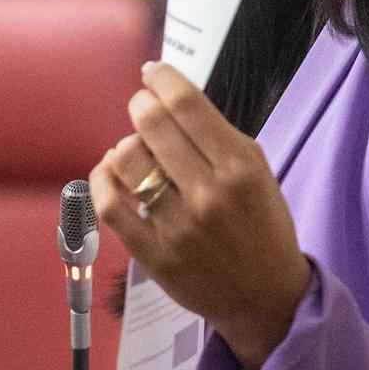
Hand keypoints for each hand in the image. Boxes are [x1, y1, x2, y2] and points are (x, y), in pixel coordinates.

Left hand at [91, 62, 311, 369]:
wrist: (265, 297)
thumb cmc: (261, 226)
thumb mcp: (257, 171)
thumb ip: (216, 135)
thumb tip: (168, 95)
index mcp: (240, 166)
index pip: (187, 103)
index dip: (161, 77)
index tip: (153, 72)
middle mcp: (209, 193)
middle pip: (151, 123)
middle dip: (141, 105)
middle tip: (143, 108)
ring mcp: (178, 226)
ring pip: (126, 159)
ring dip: (126, 145)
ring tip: (136, 150)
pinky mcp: (154, 255)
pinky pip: (110, 205)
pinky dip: (102, 179)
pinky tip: (111, 172)